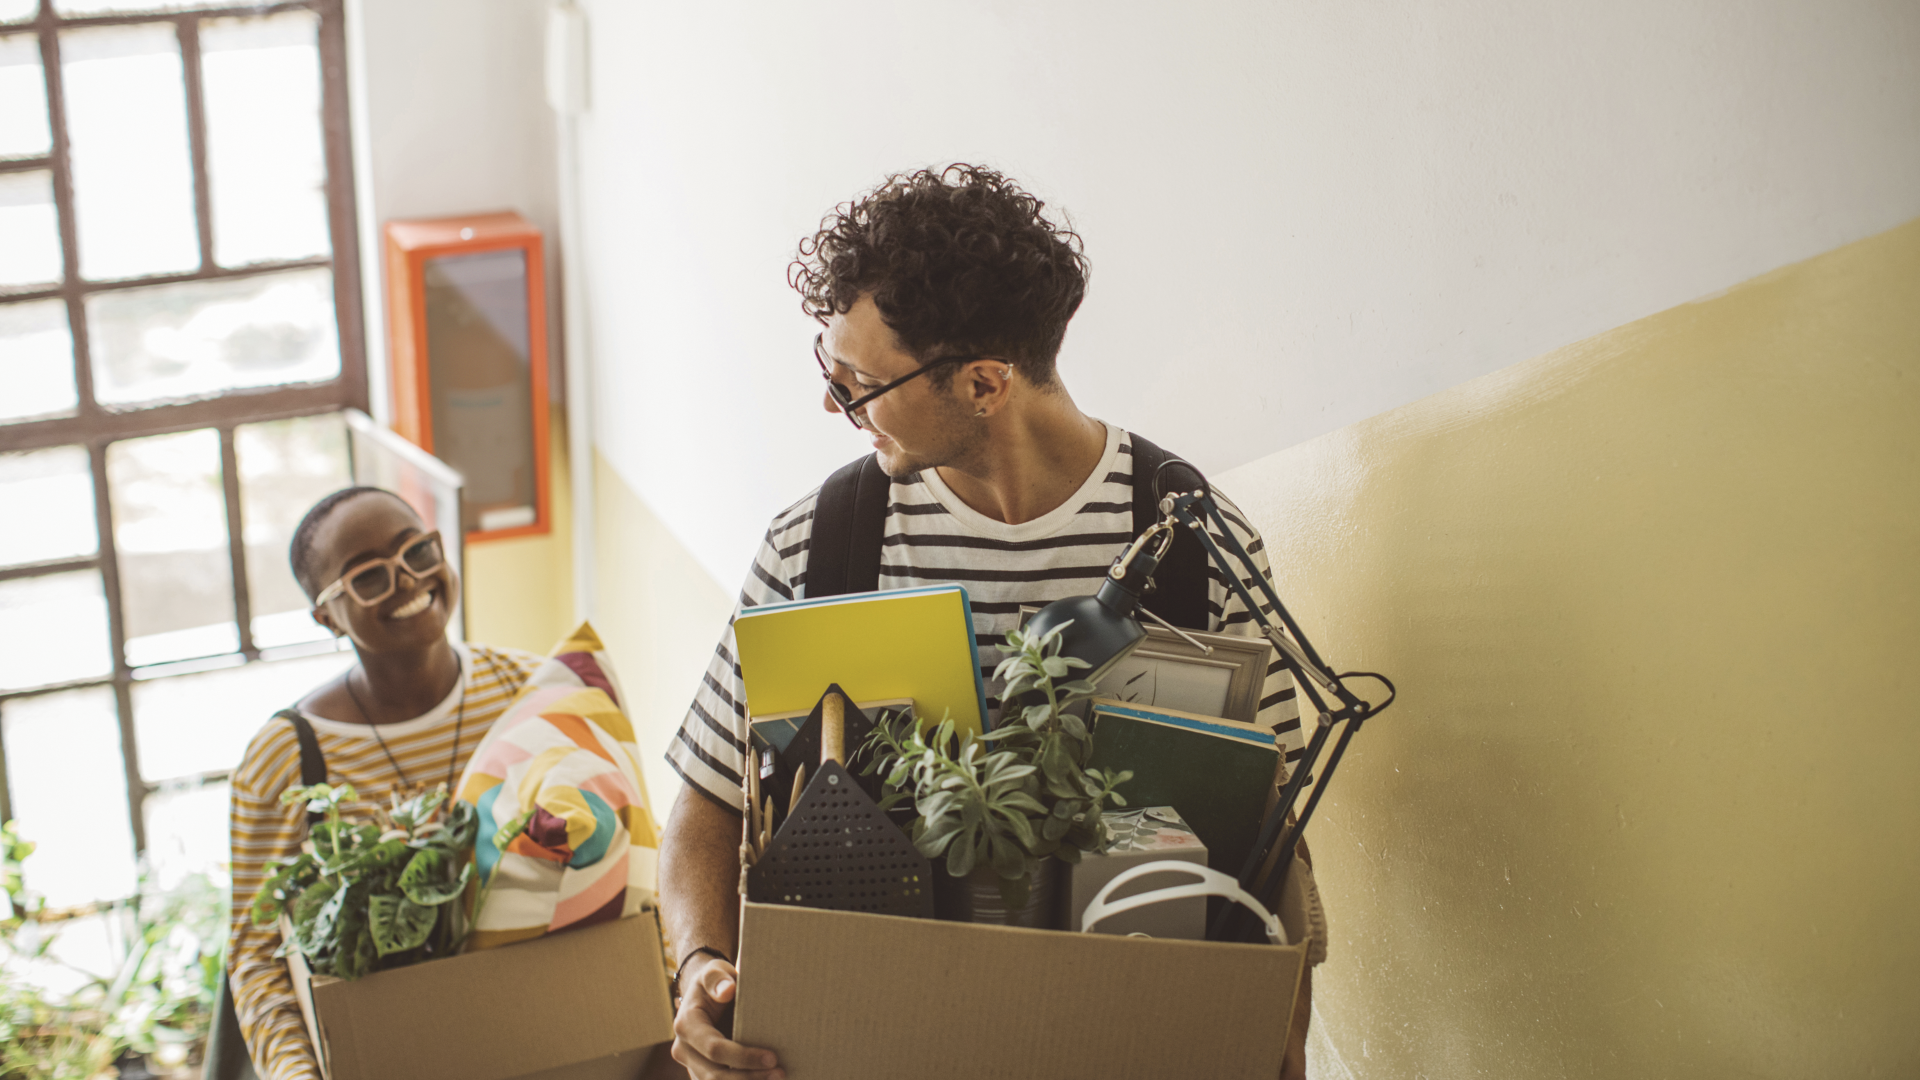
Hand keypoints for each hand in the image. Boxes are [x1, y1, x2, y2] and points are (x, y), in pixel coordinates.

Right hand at [670, 955, 783, 1079]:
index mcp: (686, 1025)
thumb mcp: (715, 971)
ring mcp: (691, 1064)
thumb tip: (727, 990)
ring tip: (778, 1078)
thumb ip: (718, 978)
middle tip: (780, 1073)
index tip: (772, 1057)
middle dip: (749, 1078)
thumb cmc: (716, 981)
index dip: (743, 1056)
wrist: (706, 994)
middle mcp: (683, 1049)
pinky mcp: (702, 1073)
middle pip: (715, 1075)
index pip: (715, 1048)